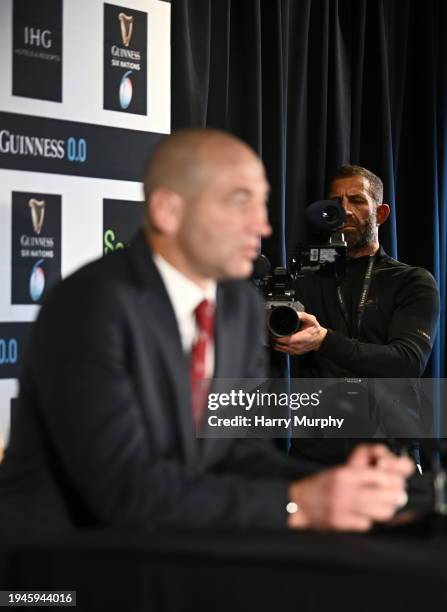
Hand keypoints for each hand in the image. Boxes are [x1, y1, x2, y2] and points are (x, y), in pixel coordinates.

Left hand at [271, 312, 326, 354]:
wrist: (321, 339)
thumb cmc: (316, 330)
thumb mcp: (311, 320)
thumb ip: (303, 315)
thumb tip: (296, 313)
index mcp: (301, 338)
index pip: (287, 340)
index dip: (279, 338)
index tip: (274, 334)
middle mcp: (298, 346)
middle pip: (284, 345)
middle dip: (276, 341)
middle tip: (271, 335)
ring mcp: (297, 350)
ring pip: (284, 350)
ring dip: (278, 346)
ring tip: (273, 340)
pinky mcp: (296, 352)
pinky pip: (287, 352)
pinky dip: (282, 348)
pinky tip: (278, 344)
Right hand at [287, 444, 413, 530]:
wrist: (298, 502)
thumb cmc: (319, 486)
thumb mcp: (339, 471)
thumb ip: (361, 473)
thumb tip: (386, 477)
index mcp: (345, 473)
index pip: (378, 476)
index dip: (391, 481)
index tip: (396, 483)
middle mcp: (345, 490)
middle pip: (383, 495)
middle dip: (395, 497)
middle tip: (399, 497)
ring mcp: (343, 508)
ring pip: (378, 512)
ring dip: (386, 510)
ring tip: (387, 507)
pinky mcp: (341, 523)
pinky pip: (365, 524)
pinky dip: (368, 521)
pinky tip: (365, 516)